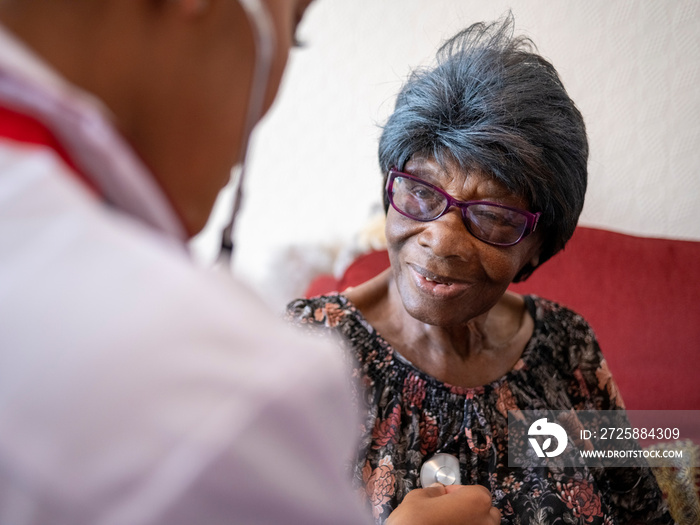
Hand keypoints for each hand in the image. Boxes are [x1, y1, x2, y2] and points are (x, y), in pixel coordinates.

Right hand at [385, 483, 500, 524]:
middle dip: (470, 510)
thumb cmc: (415, 523)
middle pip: (486, 513)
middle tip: (447, 511)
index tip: (445, 495)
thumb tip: (437, 492)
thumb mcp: (417, 498)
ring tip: (445, 524)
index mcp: (476, 501)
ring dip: (467, 524)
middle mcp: (485, 522)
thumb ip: (433, 492)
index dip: (459, 492)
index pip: (477, 492)